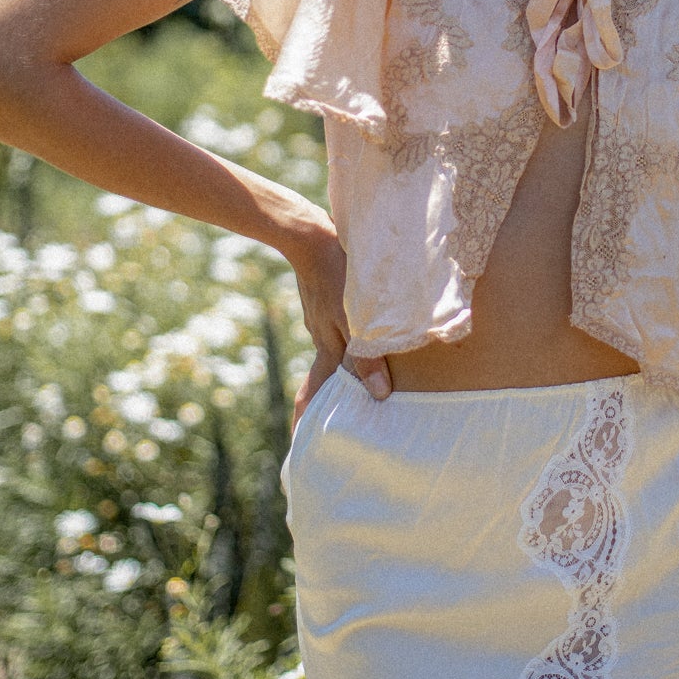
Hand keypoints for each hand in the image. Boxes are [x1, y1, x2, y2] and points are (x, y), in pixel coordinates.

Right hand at [284, 212, 391, 433]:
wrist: (309, 235)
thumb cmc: (336, 276)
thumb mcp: (357, 319)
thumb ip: (368, 357)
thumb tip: (380, 395)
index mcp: (327, 348)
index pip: (314, 394)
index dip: (307, 419)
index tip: (299, 443)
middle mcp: (322, 337)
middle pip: (324, 375)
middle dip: (325, 399)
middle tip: (325, 421)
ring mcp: (322, 318)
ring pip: (335, 349)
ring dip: (343, 367)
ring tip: (355, 380)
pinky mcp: (327, 300)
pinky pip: (339, 327)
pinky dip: (347, 339)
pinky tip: (358, 331)